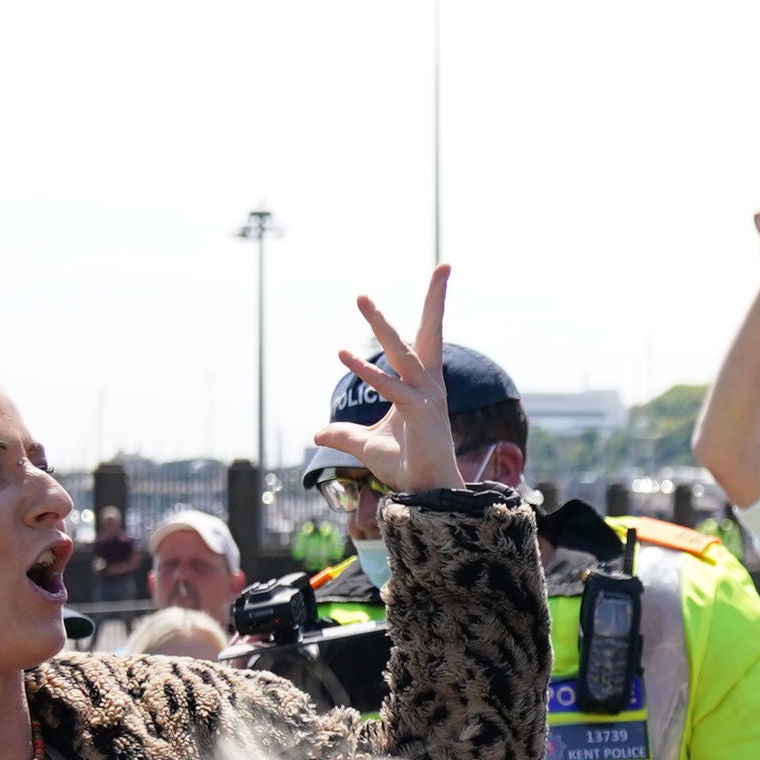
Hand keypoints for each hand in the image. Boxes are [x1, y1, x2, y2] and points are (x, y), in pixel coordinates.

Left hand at [314, 266, 464, 494]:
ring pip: (404, 352)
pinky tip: (344, 355)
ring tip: (363, 297)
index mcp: (423, 384)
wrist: (426, 493)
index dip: (434, 308)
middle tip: (442, 266)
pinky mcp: (420, 413)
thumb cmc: (406, 465)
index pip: (426, 339)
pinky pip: (391, 387)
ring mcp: (428, 397)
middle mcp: (430, 384)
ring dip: (382, 324)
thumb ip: (343, 435)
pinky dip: (368, 372)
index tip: (442, 274)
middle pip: (430, 332)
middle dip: (435, 298)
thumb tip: (317, 433)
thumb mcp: (366, 445)